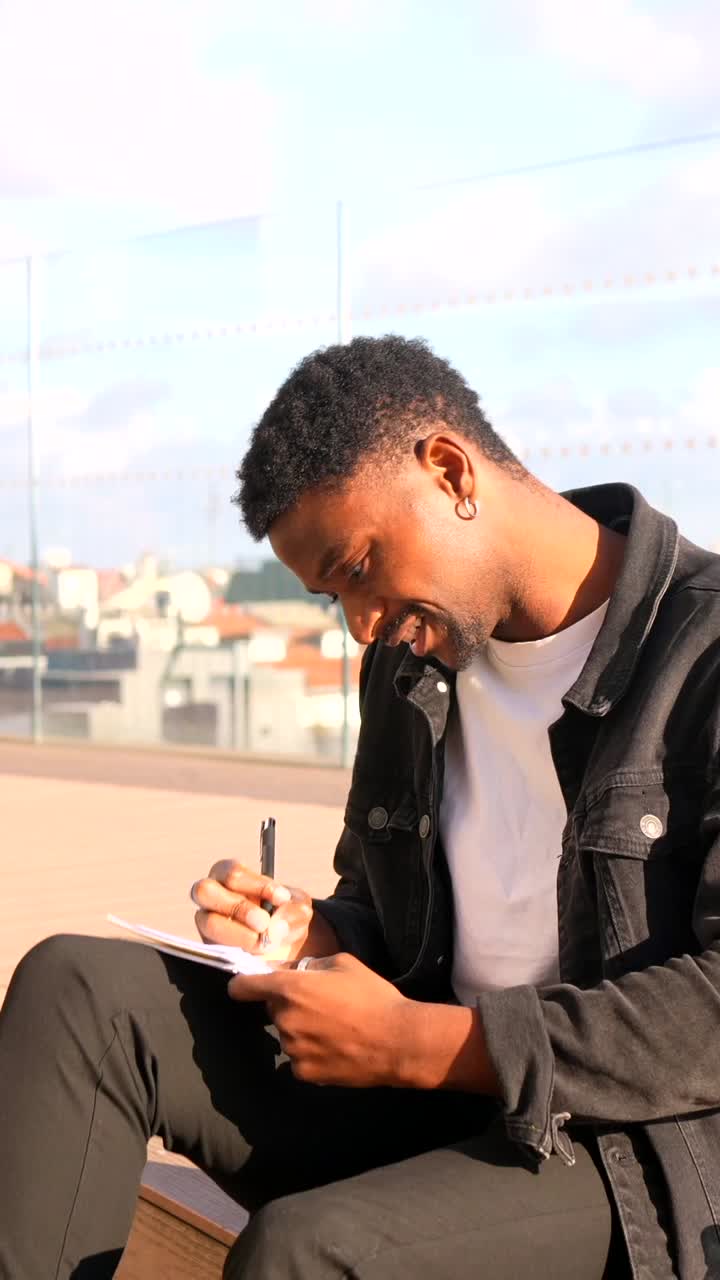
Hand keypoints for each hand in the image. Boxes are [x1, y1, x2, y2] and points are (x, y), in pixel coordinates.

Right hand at [191, 860, 312, 962]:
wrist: (283, 943)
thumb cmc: (284, 914)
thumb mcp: (297, 907)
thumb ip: (294, 910)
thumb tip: (277, 924)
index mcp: (229, 874)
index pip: (233, 873)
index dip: (258, 886)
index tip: (282, 899)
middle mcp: (211, 894)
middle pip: (206, 890)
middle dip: (239, 908)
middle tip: (264, 923)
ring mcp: (206, 920)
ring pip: (209, 922)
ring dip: (239, 934)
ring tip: (263, 943)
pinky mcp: (208, 946)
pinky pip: (213, 949)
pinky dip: (238, 952)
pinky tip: (256, 955)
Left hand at [228, 952, 412, 1086]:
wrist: (397, 1042)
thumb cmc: (373, 996)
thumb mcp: (344, 963)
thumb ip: (312, 965)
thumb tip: (296, 971)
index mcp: (290, 989)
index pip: (243, 987)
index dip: (242, 984)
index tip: (245, 986)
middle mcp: (284, 1020)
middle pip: (272, 1009)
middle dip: (287, 1004)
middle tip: (319, 1003)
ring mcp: (293, 1050)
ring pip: (287, 1034)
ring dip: (300, 1029)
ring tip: (334, 1027)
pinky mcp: (304, 1073)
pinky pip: (298, 1057)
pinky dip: (310, 1052)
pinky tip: (335, 1047)